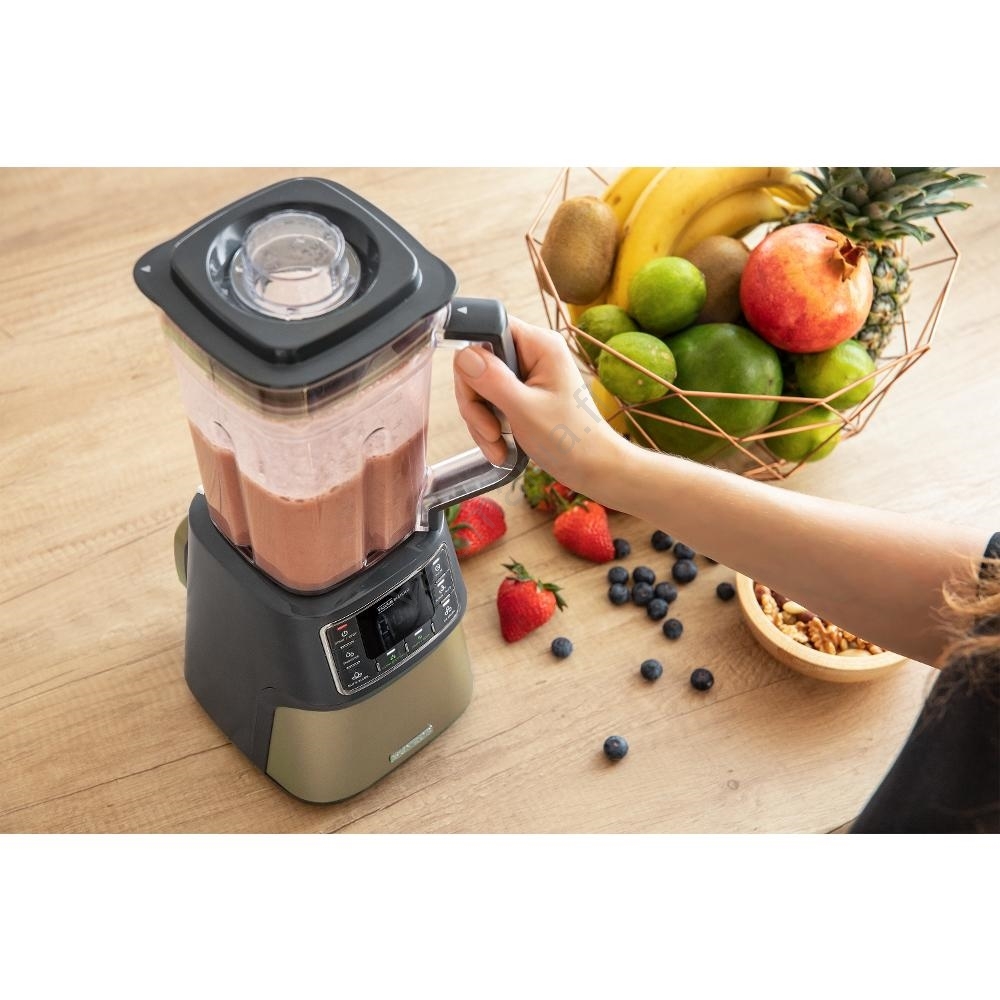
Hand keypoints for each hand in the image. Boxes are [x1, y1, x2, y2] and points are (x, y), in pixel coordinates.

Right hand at [453, 316, 621, 493]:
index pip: (488, 331)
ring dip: (481, 422)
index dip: (473, 361)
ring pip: (480, 388)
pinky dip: (489, 428)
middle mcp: (532, 354)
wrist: (593, 468)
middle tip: (489, 432)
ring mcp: (527, 375)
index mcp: (539, 345)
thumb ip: (493, 380)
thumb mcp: (526, 410)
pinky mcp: (522, 395)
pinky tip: (500, 447)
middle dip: (476, 404)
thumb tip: (464, 355)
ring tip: (497, 446)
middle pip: (478, 364)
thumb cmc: (571, 440)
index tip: (477, 394)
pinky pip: (490, 403)